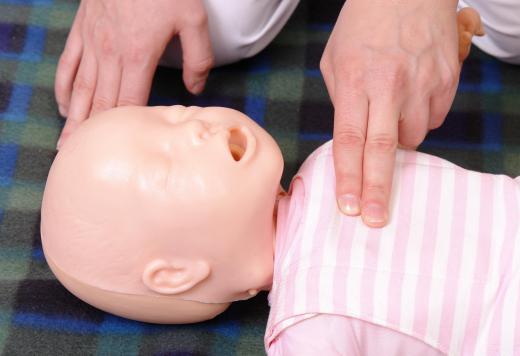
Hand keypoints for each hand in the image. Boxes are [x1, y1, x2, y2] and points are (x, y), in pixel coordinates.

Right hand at [55, 0, 213, 147]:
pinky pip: (68, 64)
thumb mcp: (194, 18)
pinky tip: (63, 105)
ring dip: (73, 118)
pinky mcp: (83, 30)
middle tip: (79, 159)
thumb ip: (199, 58)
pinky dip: (64, 87)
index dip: (121, 132)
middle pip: (99, 104)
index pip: (128, 104)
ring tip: (67, 143)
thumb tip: (196, 90)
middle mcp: (110, 54)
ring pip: (80, 89)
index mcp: (139, 56)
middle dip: (90, 135)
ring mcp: (92, 42)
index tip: (114, 154)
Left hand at [320, 0, 458, 226]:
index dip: (348, 177)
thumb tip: (353, 138)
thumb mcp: (335, 59)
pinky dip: (420, 118)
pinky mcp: (447, 79)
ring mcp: (423, 83)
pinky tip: (411, 97)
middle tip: (376, 221)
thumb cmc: (363, 23)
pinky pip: (434, 117)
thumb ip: (342, 100)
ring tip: (391, 113)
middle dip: (378, 189)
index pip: (349, 140)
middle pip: (383, 149)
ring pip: (414, 136)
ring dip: (400, 140)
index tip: (348, 206)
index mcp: (355, 81)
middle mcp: (390, 86)